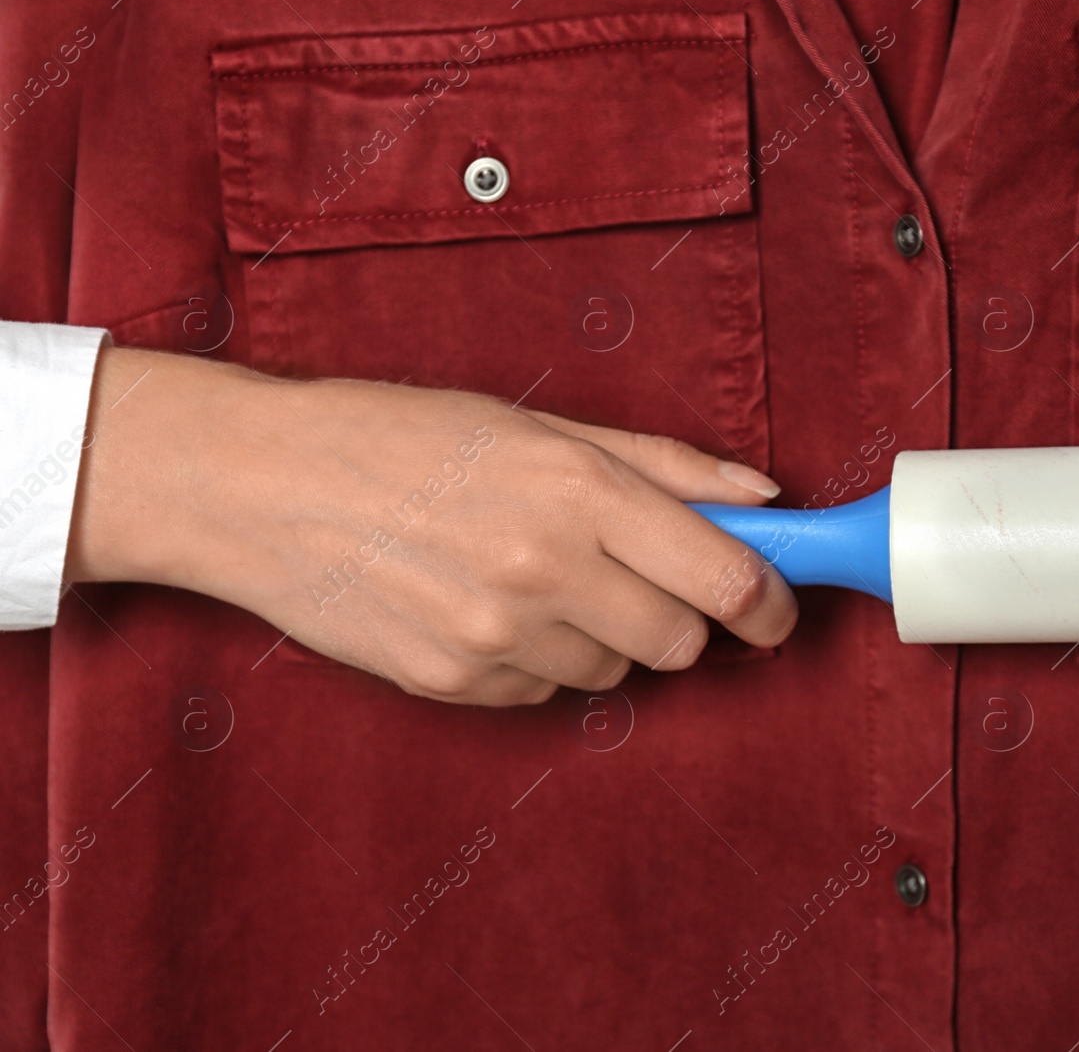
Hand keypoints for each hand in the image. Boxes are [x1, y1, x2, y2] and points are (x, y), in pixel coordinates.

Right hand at [66, 347, 797, 704]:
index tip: (777, 609)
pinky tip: (482, 608)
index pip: (726, 579)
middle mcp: (546, 568)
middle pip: (682, 643)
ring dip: (602, 637)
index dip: (770, 603)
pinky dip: (537, 660)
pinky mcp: (455, 683)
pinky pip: (545, 692)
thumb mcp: (537, 425)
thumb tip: (761, 498)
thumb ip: (663, 464)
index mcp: (578, 489)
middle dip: (679, 618)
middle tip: (636, 578)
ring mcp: (497, 635)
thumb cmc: (399, 436)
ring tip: (532, 578)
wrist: (262, 485)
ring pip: (615, 674)